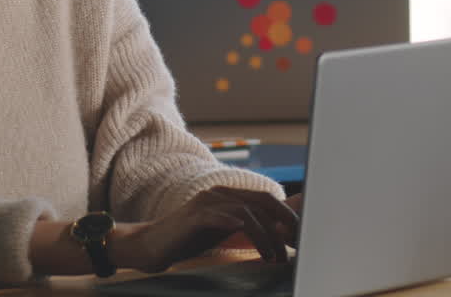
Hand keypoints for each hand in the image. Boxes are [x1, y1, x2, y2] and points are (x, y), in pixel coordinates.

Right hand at [109, 186, 298, 272]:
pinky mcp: (193, 216)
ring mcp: (205, 203)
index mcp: (227, 196)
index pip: (265, 199)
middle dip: (281, 225)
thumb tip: (277, 235)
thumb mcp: (222, 232)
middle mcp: (219, 194)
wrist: (151, 245)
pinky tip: (245, 233)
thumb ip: (246, 228)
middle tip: (291, 248)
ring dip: (264, 235)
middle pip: (261, 202)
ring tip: (272, 257)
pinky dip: (234, 222)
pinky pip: (218, 216)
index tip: (298, 237)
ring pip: (245, 211)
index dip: (286, 216)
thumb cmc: (188, 240)